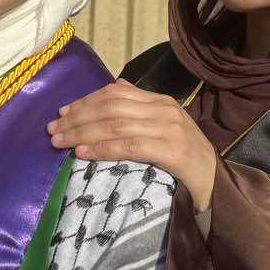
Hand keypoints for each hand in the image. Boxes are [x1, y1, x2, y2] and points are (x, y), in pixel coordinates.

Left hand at [48, 81, 217, 212]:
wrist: (216, 183)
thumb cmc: (185, 158)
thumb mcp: (164, 126)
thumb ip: (140, 107)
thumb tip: (116, 86)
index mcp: (160, 101)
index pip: (115, 93)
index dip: (85, 101)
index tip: (62, 113)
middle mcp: (164, 110)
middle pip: (111, 107)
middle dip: (78, 117)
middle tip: (53, 130)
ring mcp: (169, 130)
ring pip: (116, 124)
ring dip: (83, 132)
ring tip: (61, 142)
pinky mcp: (172, 151)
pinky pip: (129, 146)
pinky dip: (102, 148)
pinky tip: (84, 152)